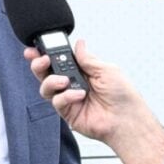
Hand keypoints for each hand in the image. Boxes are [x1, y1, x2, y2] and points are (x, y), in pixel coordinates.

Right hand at [24, 40, 142, 143]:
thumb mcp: (106, 69)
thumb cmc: (122, 95)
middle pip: (46, 73)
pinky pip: (57, 101)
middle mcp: (72, 84)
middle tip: (42, 60)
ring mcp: (69, 99)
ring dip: (51, 81)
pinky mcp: (68, 112)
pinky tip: (79, 96)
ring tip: (65, 80)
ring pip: (46, 87)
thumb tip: (79, 44)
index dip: (46, 54)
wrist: (126, 119)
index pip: (59, 60)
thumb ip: (87, 59)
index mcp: (81, 71)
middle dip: (39, 64)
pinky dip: (66, 96)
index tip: (37, 48)